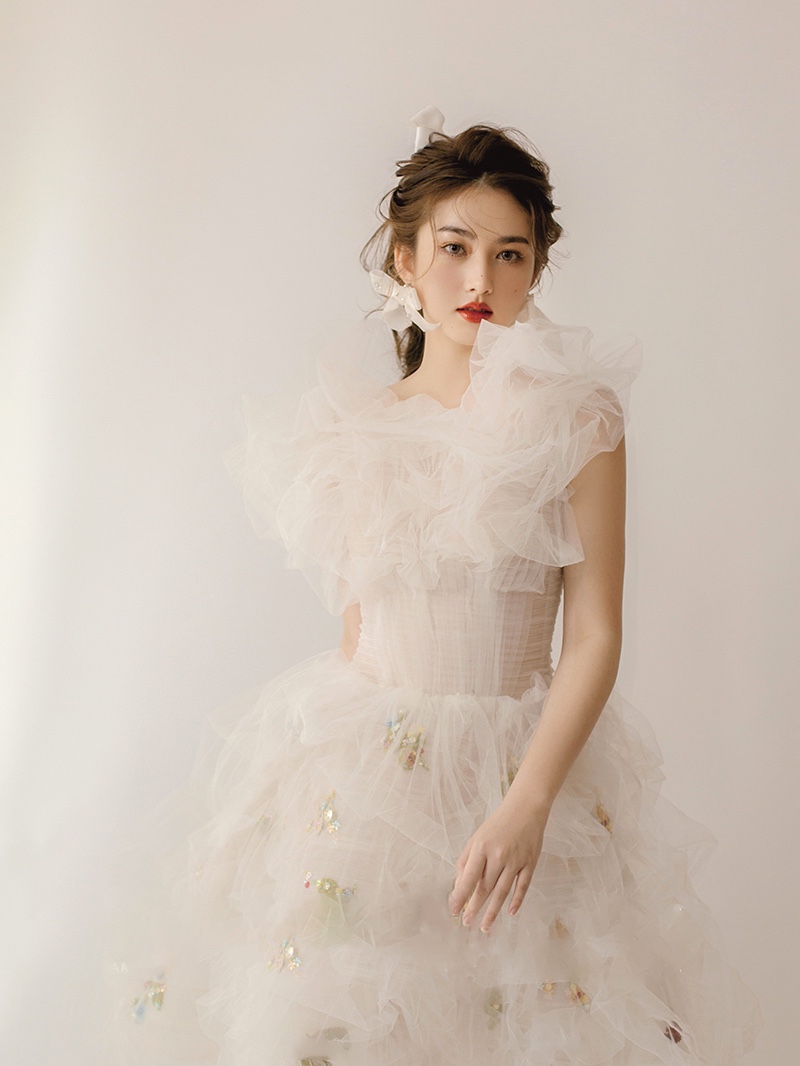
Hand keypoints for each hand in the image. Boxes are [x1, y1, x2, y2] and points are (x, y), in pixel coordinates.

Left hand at [448, 795, 548, 932]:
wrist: (526, 808)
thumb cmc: (497, 824)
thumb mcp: (477, 838)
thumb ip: (466, 861)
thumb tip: (459, 886)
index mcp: (481, 847)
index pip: (469, 877)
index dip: (460, 896)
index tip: (454, 911)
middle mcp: (498, 855)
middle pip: (485, 888)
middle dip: (475, 907)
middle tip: (467, 923)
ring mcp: (516, 860)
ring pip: (502, 891)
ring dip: (493, 911)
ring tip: (484, 926)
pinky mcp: (530, 863)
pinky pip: (523, 886)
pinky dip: (517, 900)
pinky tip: (510, 912)